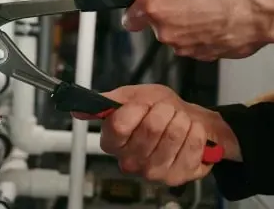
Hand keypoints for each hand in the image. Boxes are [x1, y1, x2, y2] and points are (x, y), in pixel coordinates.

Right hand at [74, 85, 239, 185]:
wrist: (187, 121)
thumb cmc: (159, 110)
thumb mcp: (133, 97)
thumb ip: (108, 102)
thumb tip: (77, 108)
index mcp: (112, 141)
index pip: (119, 126)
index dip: (137, 109)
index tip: (143, 104)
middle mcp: (129, 161)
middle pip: (151, 127)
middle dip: (164, 110)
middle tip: (164, 112)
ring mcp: (153, 172)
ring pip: (173, 134)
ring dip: (181, 119)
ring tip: (177, 121)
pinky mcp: (177, 176)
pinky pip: (192, 144)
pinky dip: (195, 131)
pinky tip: (189, 133)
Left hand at [122, 0, 273, 60]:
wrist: (263, 7)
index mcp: (156, 6)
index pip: (130, 18)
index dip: (137, 9)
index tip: (146, 2)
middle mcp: (166, 32)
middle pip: (157, 25)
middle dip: (169, 11)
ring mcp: (185, 47)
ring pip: (178, 35)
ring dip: (187, 23)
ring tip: (211, 4)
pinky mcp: (204, 56)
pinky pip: (196, 43)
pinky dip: (204, 33)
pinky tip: (220, 18)